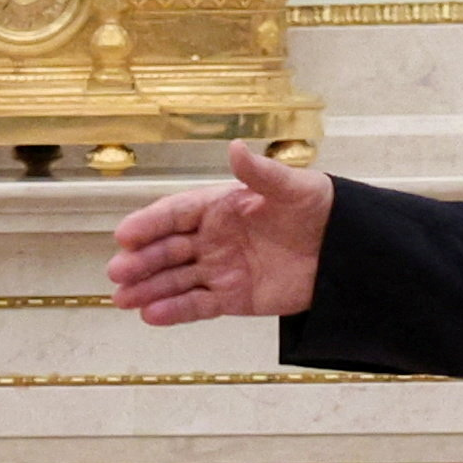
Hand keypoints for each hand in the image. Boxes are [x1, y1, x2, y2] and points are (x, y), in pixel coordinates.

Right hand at [104, 141, 331, 325]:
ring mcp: (220, 269)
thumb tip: (236, 148)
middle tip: (118, 271)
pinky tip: (151, 315)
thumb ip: (261, 173)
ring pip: (176, 280)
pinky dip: (175, 311)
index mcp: (220, 206)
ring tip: (123, 298)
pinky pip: (197, 305)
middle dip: (141, 261)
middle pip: (167, 249)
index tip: (126, 234)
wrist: (345, 250)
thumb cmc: (318, 209)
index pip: (176, 214)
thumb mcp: (293, 187)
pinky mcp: (232, 298)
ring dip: (148, 288)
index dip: (150, 223)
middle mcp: (212, 238)